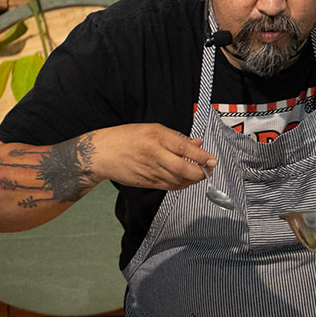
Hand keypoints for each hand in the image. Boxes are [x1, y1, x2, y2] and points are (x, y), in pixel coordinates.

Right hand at [87, 123, 217, 190]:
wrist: (101, 154)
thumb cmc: (127, 137)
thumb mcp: (153, 130)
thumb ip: (177, 138)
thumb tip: (198, 144)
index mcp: (157, 137)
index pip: (185, 149)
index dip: (202, 157)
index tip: (213, 160)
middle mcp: (155, 155)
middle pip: (184, 169)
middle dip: (201, 173)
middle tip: (209, 170)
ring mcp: (150, 171)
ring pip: (178, 180)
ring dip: (193, 180)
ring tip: (200, 174)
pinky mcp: (147, 182)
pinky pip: (169, 186)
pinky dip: (181, 185)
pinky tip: (186, 181)